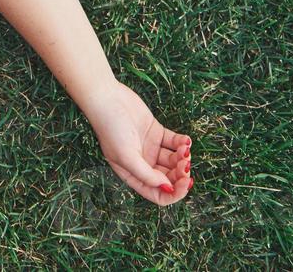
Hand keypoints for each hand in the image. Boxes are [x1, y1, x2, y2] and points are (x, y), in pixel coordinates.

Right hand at [82, 78, 192, 206]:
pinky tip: (185, 140)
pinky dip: (183, 143)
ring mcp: (151, 148)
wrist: (107, 98)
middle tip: (185, 164)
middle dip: (180, 174)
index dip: (173, 193)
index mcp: (133, 174)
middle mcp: (143, 163)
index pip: (157, 194)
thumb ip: (146, 175)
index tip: (184, 184)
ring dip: (183, 157)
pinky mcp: (157, 132)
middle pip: (169, 178)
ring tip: (184, 148)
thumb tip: (167, 188)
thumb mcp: (126, 156)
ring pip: (174, 161)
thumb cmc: (110, 129)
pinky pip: (175, 143)